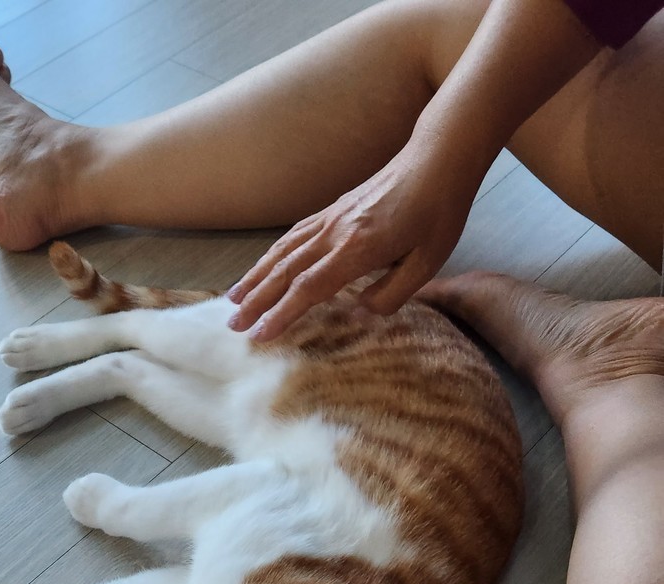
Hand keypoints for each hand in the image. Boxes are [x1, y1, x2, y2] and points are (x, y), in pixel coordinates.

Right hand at [227, 138, 478, 341]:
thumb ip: (391, 294)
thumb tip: (357, 313)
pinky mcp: (333, 210)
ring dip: (255, 277)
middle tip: (233, 326)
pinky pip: (292, 236)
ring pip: (282, 251)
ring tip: (233, 300)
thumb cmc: (439, 213)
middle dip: (256, 300)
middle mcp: (336, 232)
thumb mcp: (427, 263)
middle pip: (285, 270)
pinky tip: (262, 267)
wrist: (438, 159)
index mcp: (358, 248)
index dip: (282, 313)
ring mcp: (331, 217)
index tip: (260, 336)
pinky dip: (271, 254)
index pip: (310, 287)